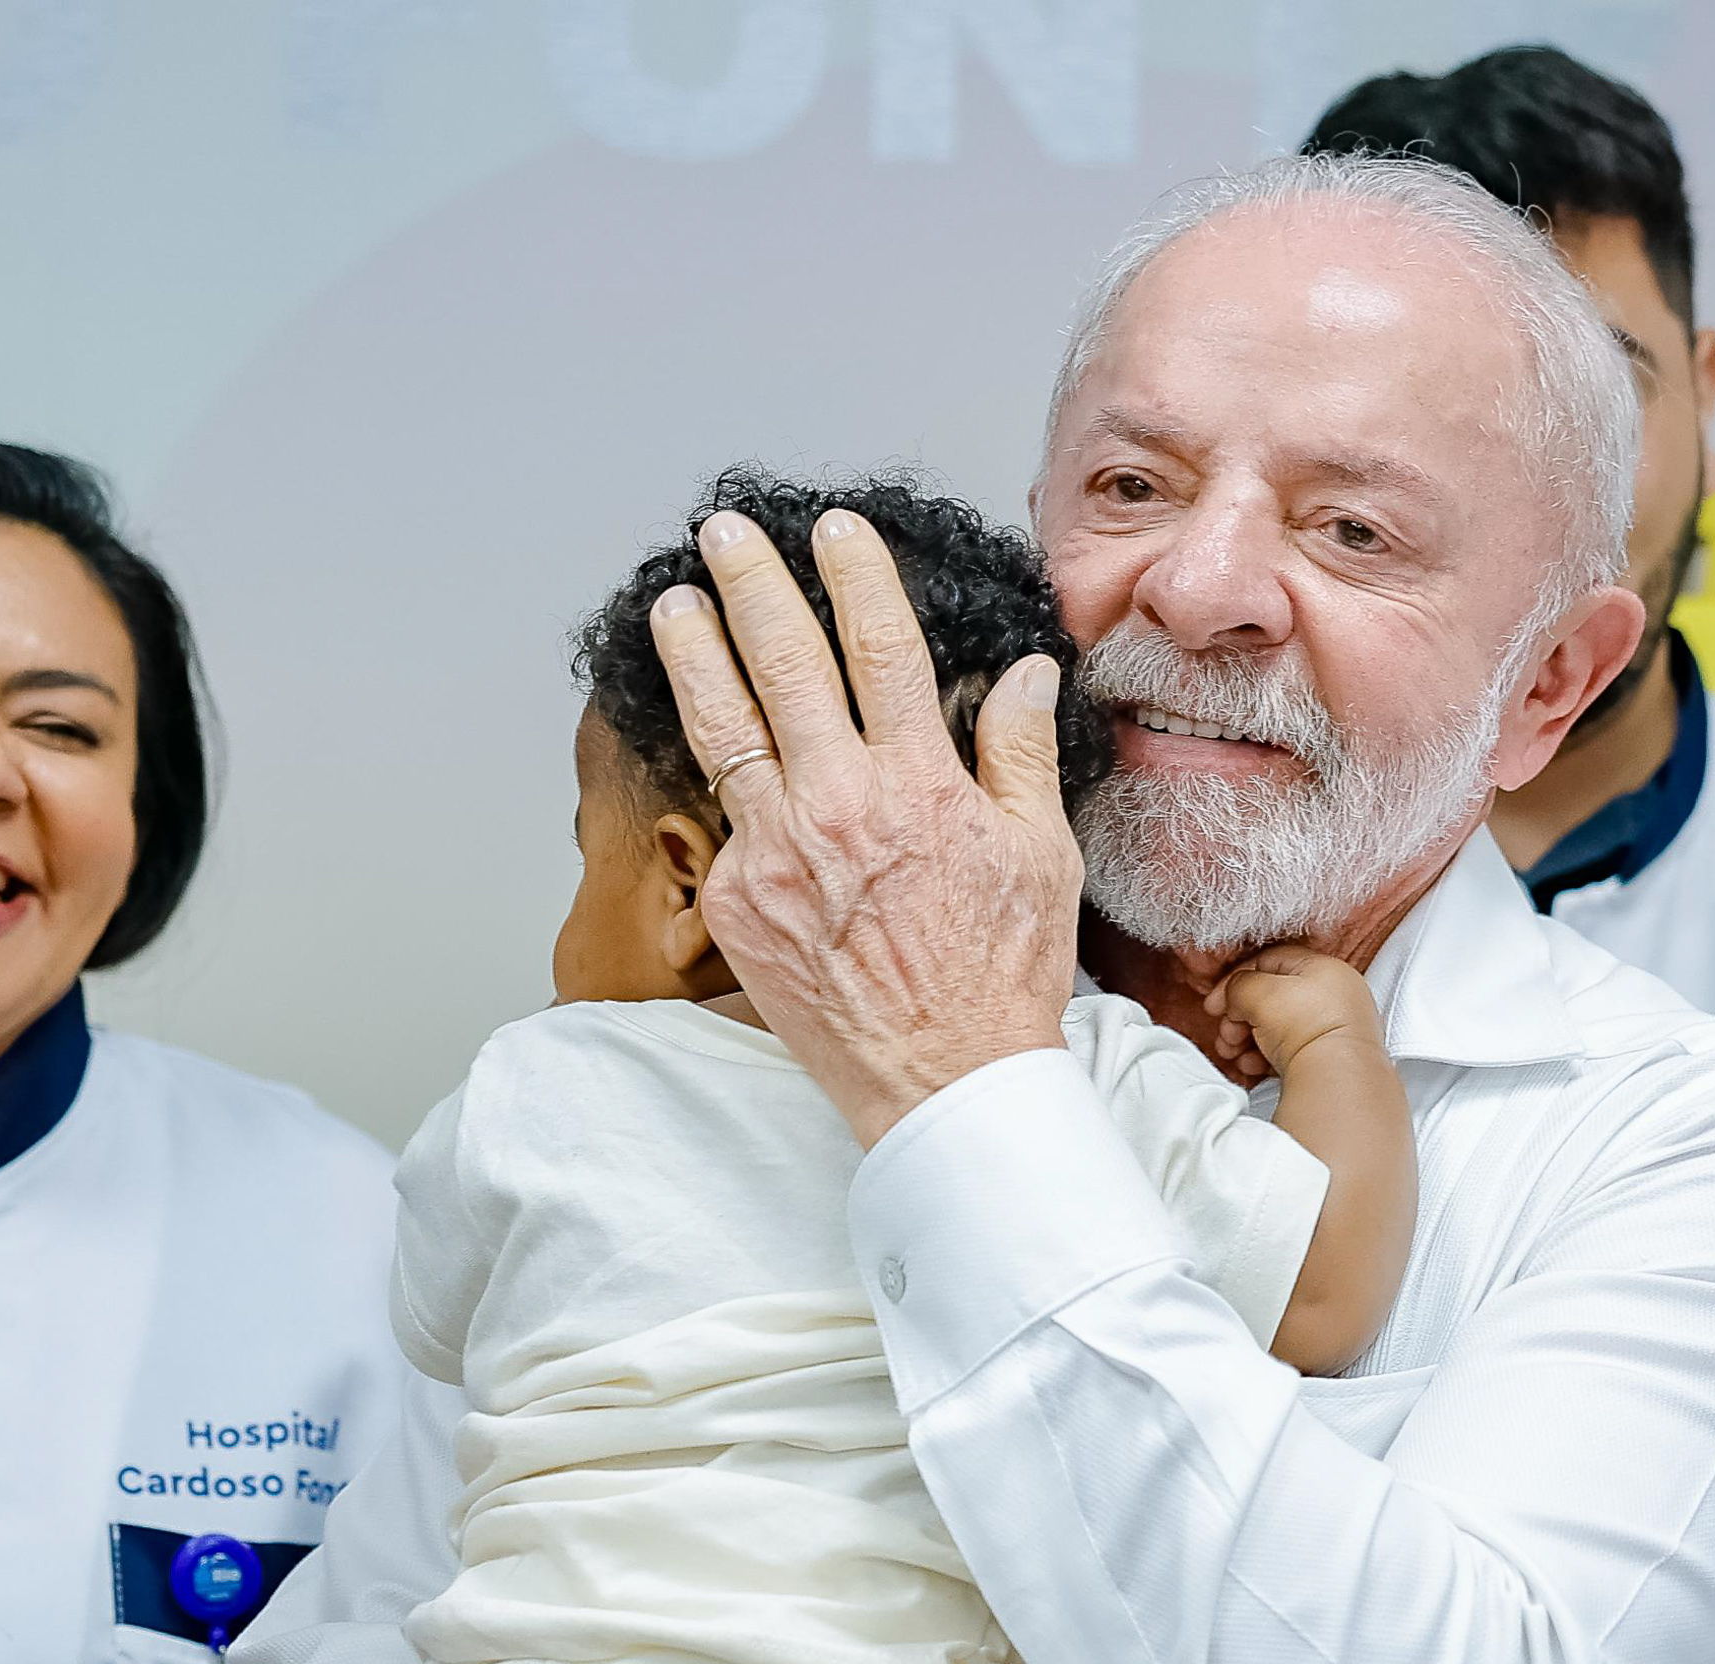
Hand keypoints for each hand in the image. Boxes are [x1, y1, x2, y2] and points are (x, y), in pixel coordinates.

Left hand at [649, 508, 1082, 1146]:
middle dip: (750, 585)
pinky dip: (717, 777)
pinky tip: (705, 740)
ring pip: (722, 728)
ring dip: (693, 655)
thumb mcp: (1041, 854)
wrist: (942, 1083)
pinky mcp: (734, 901)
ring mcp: (774, 852)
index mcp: (917, 783)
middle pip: (782, 663)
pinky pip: (724, 821)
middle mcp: (837, 804)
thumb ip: (1018, 752)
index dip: (853, 575)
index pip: (878, 645)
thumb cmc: (1000, 977)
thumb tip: (1018, 672)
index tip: (833, 529)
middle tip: (722, 534)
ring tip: (672, 604)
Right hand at [1206, 944, 1380, 1084]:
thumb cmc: (1310, 1031)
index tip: (1218, 1002)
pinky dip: (1267, 1058)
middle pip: (1271, 998)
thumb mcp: (1258, 993)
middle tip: (1228, 1033)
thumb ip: (1238, 985)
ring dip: (1248, 1040)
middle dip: (1240, 1018)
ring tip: (1236, 1053)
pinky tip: (1254, 1066)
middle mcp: (1335, 995)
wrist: (1336, 1077)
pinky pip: (1290, 1051)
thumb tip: (1233, 995)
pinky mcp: (1332, 1058)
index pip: (1269, 962)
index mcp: (1323, 968)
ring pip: (1278, 1028)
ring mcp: (1336, 1028)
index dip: (1236, 981)